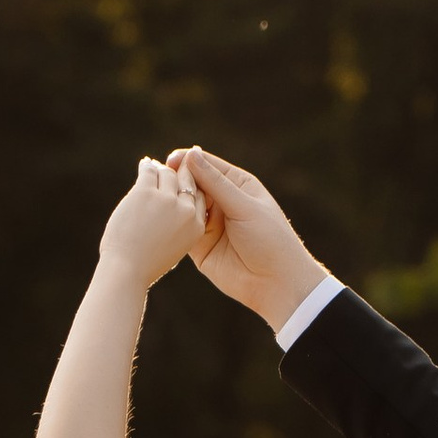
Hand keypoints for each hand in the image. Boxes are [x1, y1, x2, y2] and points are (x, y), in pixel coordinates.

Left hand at [99, 156, 209, 286]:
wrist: (126, 270)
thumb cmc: (146, 262)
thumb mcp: (175, 246)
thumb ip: (179, 224)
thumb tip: (174, 197)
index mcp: (196, 226)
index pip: (199, 196)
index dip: (190, 187)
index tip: (183, 182)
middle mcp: (185, 211)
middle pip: (185, 181)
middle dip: (176, 175)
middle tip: (168, 170)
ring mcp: (167, 200)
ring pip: (167, 173)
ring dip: (159, 171)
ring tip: (152, 170)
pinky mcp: (146, 192)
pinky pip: (149, 171)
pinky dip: (146, 167)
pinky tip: (143, 167)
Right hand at [165, 144, 329, 331]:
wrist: (274, 283)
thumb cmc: (269, 239)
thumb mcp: (243, 206)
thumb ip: (216, 182)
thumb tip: (191, 154)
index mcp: (237, 185)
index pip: (207, 165)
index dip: (188, 161)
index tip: (170, 161)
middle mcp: (221, 201)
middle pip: (192, 183)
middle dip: (177, 181)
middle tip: (163, 181)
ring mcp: (209, 223)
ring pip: (185, 205)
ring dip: (174, 202)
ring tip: (163, 200)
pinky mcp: (199, 245)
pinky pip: (182, 229)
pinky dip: (174, 224)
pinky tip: (165, 221)